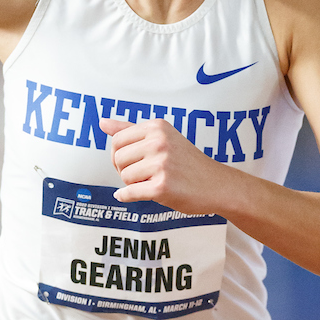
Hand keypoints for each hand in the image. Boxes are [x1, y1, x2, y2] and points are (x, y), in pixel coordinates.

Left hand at [100, 117, 229, 214]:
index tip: (134, 162)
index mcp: (157, 127)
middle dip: (125, 170)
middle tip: (144, 174)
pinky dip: (130, 196)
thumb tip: (102, 123)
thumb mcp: (162, 138)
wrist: (217, 185)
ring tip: (154, 181)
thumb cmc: (187, 162)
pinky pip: (130, 193)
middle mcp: (159, 142)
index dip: (120, 155)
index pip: (117, 141)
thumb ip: (130, 129)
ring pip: (124, 177)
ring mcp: (161, 164)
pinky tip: (145, 193)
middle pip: (118, 159)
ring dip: (134, 184)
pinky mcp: (162, 186)